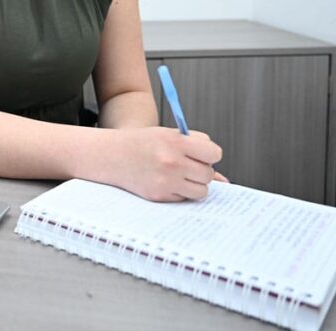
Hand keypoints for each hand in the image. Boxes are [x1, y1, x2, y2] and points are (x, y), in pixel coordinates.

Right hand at [85, 127, 222, 201]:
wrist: (112, 155)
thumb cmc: (143, 143)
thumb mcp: (169, 136)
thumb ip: (197, 150)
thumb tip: (223, 180)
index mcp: (175, 142)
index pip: (214, 153)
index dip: (209, 154)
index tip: (201, 154)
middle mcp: (172, 162)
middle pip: (208, 174)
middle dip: (201, 170)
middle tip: (187, 164)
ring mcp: (166, 181)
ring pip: (201, 191)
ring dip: (194, 184)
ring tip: (179, 174)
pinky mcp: (159, 196)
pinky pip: (184, 198)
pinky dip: (180, 192)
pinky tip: (165, 181)